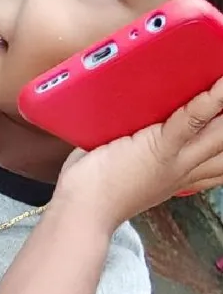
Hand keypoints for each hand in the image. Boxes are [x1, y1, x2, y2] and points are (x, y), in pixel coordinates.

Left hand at [56, 76, 222, 231]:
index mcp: (179, 175)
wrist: (83, 209)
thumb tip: (134, 113)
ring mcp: (175, 161)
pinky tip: (220, 84)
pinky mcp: (159, 149)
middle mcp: (185, 169)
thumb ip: (139, 144)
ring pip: (219, 134)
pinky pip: (191, 122)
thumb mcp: (126, 165)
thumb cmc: (95, 187)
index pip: (219, 163)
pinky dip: (209, 101)